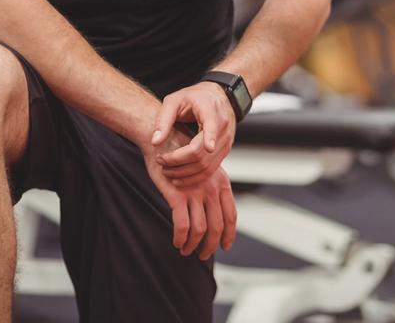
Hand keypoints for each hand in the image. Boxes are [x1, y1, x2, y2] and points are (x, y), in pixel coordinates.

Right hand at [143, 131, 236, 259]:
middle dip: (211, 245)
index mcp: (221, 182)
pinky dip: (180, 238)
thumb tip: (213, 213)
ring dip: (193, 245)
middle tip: (202, 255)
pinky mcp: (178, 194)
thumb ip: (211, 188)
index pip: (231, 213)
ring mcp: (195, 191)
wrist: (164, 138)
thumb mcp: (204, 170)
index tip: (225, 246)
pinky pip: (182, 225)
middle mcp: (211, 187)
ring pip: (200, 229)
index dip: (229, 233)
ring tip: (186, 250)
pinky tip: (177, 242)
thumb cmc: (182, 157)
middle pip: (217, 225)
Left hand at [151, 82, 235, 185]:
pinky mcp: (225, 150)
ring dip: (186, 173)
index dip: (210, 138)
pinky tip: (180, 176)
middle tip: (161, 162)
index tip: (209, 148)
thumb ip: (163, 120)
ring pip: (207, 165)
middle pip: (203, 153)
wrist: (215, 96)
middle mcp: (223, 126)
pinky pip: (211, 169)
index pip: (212, 126)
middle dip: (179, 163)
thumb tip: (155, 142)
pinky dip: (195, 176)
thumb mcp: (174, 101)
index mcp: (210, 110)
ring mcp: (226, 140)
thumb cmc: (194, 97)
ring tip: (167, 171)